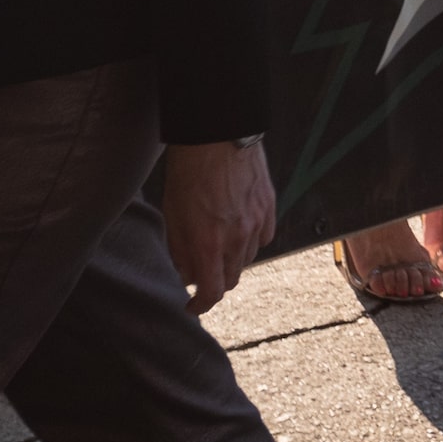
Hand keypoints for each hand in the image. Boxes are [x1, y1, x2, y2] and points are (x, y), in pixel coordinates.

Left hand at [164, 139, 275, 314]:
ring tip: (219, 247)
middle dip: (215, 283)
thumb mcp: (173, 214)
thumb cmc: (190, 171)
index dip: (200, 305)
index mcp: (208, 242)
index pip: (212, 292)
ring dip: (232, 262)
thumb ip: (181, 250)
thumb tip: (187, 275)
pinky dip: (251, 242)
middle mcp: (236, 238)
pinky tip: (239, 231)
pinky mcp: (269, 207)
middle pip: (232, 279)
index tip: (192, 305)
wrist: (218, 136)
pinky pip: (264, 238)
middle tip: (203, 274)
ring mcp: (256, 222)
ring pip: (248, 259)